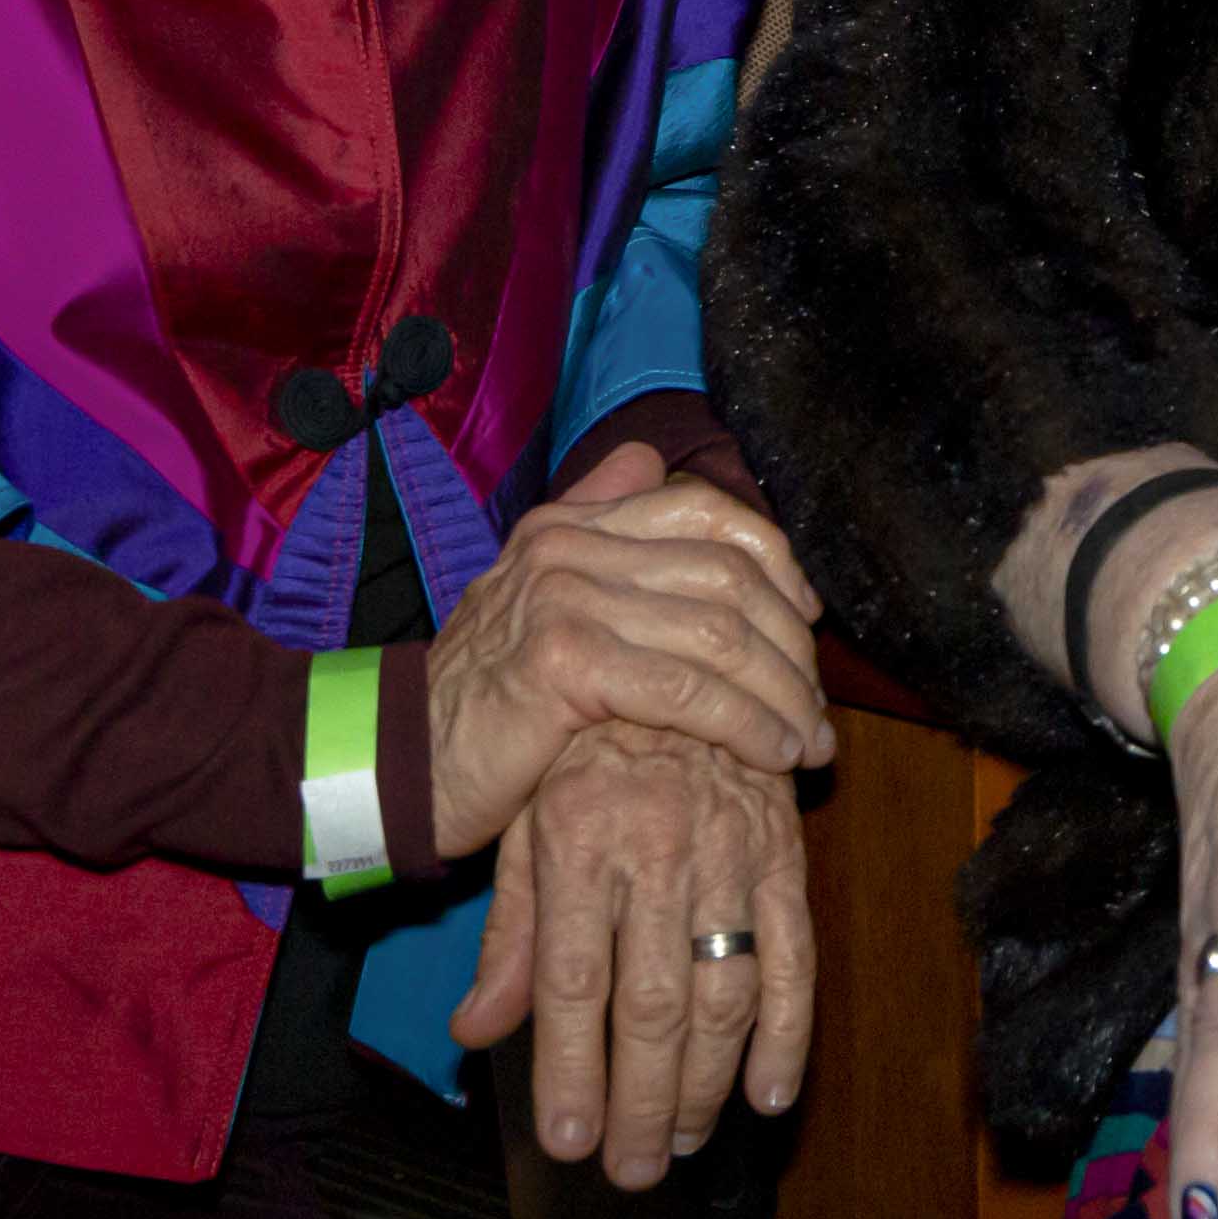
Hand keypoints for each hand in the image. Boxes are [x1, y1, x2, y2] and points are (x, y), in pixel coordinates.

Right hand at [428, 442, 829, 855]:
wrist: (399, 761)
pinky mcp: (564, 663)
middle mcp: (569, 546)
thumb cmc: (485, 697)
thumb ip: (594, 525)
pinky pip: (687, 690)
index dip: (776, 562)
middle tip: (818, 706)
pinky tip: (772, 754)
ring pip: (718, 633)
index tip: (809, 621)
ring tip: (810, 743)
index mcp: (571, 523)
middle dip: (791, 645)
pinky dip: (745, 724)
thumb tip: (646, 457)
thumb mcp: (536, 597)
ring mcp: (565, 598)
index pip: (706, 512)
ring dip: (782, 694)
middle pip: (728, 574)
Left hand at [452, 719, 811, 1185]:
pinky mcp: (785, 852)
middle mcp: (656, 847)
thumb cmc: (588, 750)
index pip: (574, 980)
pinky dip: (789, 1031)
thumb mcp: (526, 823)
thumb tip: (475, 1030)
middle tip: (634, 1168)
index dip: (571, 1070)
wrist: (680, 653)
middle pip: (654, 1003)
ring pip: (726, 990)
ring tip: (685, 1140)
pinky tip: (767, 1093)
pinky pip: (796, 954)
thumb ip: (510, 933)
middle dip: (643, 1101)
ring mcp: (729, 850)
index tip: (568, 1143)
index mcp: (577, 838)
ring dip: (709, 1082)